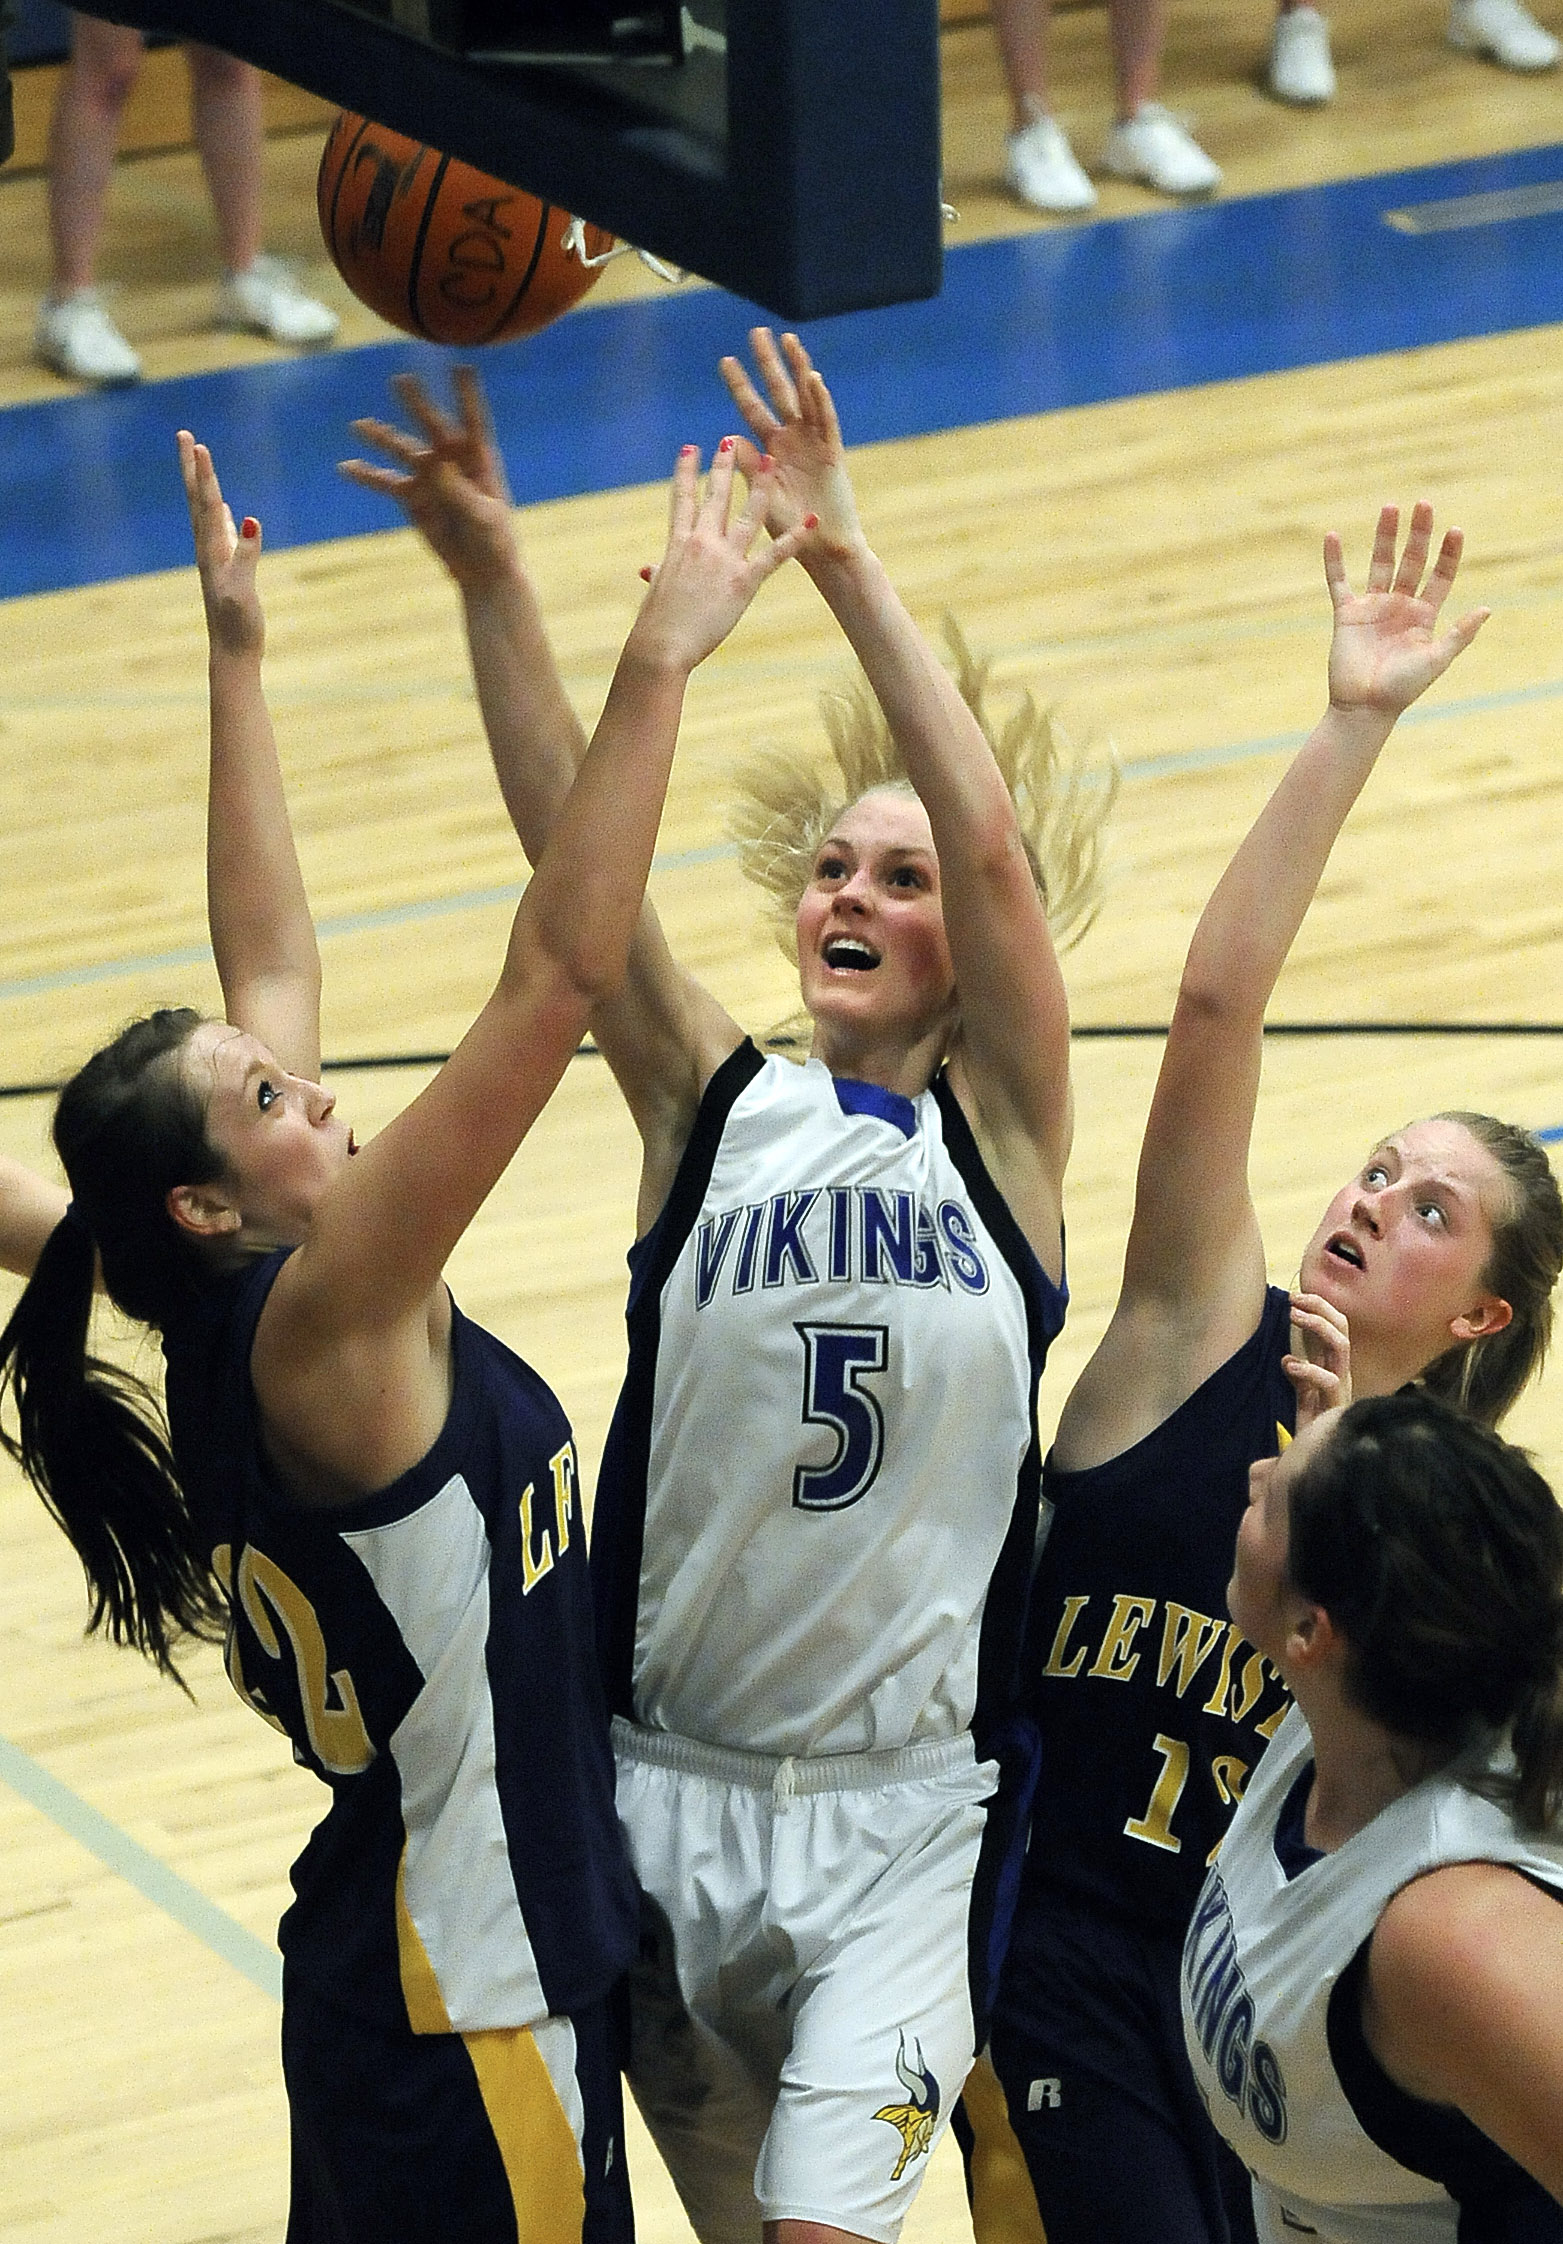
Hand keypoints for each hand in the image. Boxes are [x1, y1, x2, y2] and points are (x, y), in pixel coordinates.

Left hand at [178, 429, 263, 658]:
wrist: (231, 653)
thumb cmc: (238, 626)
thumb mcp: (243, 590)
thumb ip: (246, 556)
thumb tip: (250, 521)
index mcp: (212, 551)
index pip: (207, 503)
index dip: (204, 473)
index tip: (199, 443)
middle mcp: (208, 549)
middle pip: (197, 499)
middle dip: (192, 467)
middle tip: (185, 435)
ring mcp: (216, 558)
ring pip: (206, 511)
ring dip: (203, 484)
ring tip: (199, 460)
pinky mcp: (226, 568)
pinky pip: (220, 530)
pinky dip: (219, 512)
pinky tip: (224, 507)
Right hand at [339, 367, 518, 589]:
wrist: (483, 572)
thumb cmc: (495, 542)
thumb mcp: (481, 517)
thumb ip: (457, 490)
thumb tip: (432, 462)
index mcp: (479, 460)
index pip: (473, 420)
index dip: (467, 395)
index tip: (462, 367)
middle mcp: (451, 461)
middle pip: (432, 426)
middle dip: (417, 405)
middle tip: (401, 381)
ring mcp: (430, 477)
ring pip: (402, 451)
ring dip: (382, 438)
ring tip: (359, 425)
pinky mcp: (413, 498)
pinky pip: (385, 482)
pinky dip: (366, 476)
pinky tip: (346, 467)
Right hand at [628, 441, 811, 673]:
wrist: (662, 644)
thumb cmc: (655, 625)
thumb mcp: (658, 591)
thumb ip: (659, 574)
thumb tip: (648, 571)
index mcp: (678, 544)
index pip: (682, 500)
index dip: (685, 472)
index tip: (689, 449)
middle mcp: (702, 543)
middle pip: (716, 496)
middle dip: (724, 466)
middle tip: (731, 441)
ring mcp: (724, 559)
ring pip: (748, 513)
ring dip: (761, 486)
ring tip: (770, 462)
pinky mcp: (743, 581)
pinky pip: (774, 555)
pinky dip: (795, 538)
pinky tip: (810, 522)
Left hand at [718, 328, 864, 561]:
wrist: (822, 549)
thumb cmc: (789, 530)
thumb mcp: (761, 497)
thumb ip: (747, 468)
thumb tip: (729, 438)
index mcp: (771, 450)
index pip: (752, 410)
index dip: (740, 385)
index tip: (725, 360)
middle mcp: (792, 440)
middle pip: (779, 393)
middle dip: (767, 363)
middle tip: (756, 332)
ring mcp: (814, 443)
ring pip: (805, 398)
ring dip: (797, 369)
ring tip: (788, 340)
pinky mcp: (832, 452)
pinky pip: (826, 421)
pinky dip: (820, 400)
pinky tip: (812, 378)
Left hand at [1285, 1291, 1351, 1428]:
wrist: (1318, 1458)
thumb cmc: (1314, 1426)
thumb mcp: (1304, 1395)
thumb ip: (1299, 1375)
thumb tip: (1288, 1357)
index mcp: (1334, 1367)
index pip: (1337, 1327)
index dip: (1320, 1308)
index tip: (1296, 1297)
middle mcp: (1341, 1373)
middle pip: (1342, 1329)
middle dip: (1321, 1309)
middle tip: (1294, 1300)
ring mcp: (1341, 1388)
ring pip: (1341, 1347)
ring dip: (1317, 1326)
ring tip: (1293, 1316)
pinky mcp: (1335, 1406)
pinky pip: (1330, 1381)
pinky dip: (1309, 1369)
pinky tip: (1289, 1364)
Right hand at [1325, 503, 1488, 717]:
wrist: (1364, 707)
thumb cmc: (1402, 690)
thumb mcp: (1437, 660)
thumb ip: (1460, 634)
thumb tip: (1486, 609)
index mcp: (1423, 616)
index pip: (1439, 576)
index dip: (1448, 554)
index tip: (1455, 530)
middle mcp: (1399, 606)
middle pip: (1412, 561)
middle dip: (1419, 534)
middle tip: (1424, 504)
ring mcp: (1373, 608)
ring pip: (1380, 563)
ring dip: (1385, 536)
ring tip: (1390, 507)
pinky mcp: (1347, 614)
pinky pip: (1339, 582)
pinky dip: (1334, 560)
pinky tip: (1333, 536)